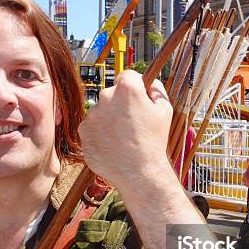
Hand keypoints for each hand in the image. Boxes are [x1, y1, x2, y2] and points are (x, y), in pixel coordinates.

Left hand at [78, 70, 173, 189]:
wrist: (139, 172)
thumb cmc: (154, 141)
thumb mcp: (165, 110)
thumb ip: (157, 90)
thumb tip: (149, 82)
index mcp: (126, 88)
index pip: (128, 76)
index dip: (135, 87)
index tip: (138, 100)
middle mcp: (105, 97)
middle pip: (112, 94)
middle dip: (120, 104)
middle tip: (132, 124)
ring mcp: (91, 115)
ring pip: (100, 112)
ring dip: (108, 120)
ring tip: (122, 138)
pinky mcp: (83, 132)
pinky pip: (92, 128)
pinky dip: (99, 134)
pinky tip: (113, 146)